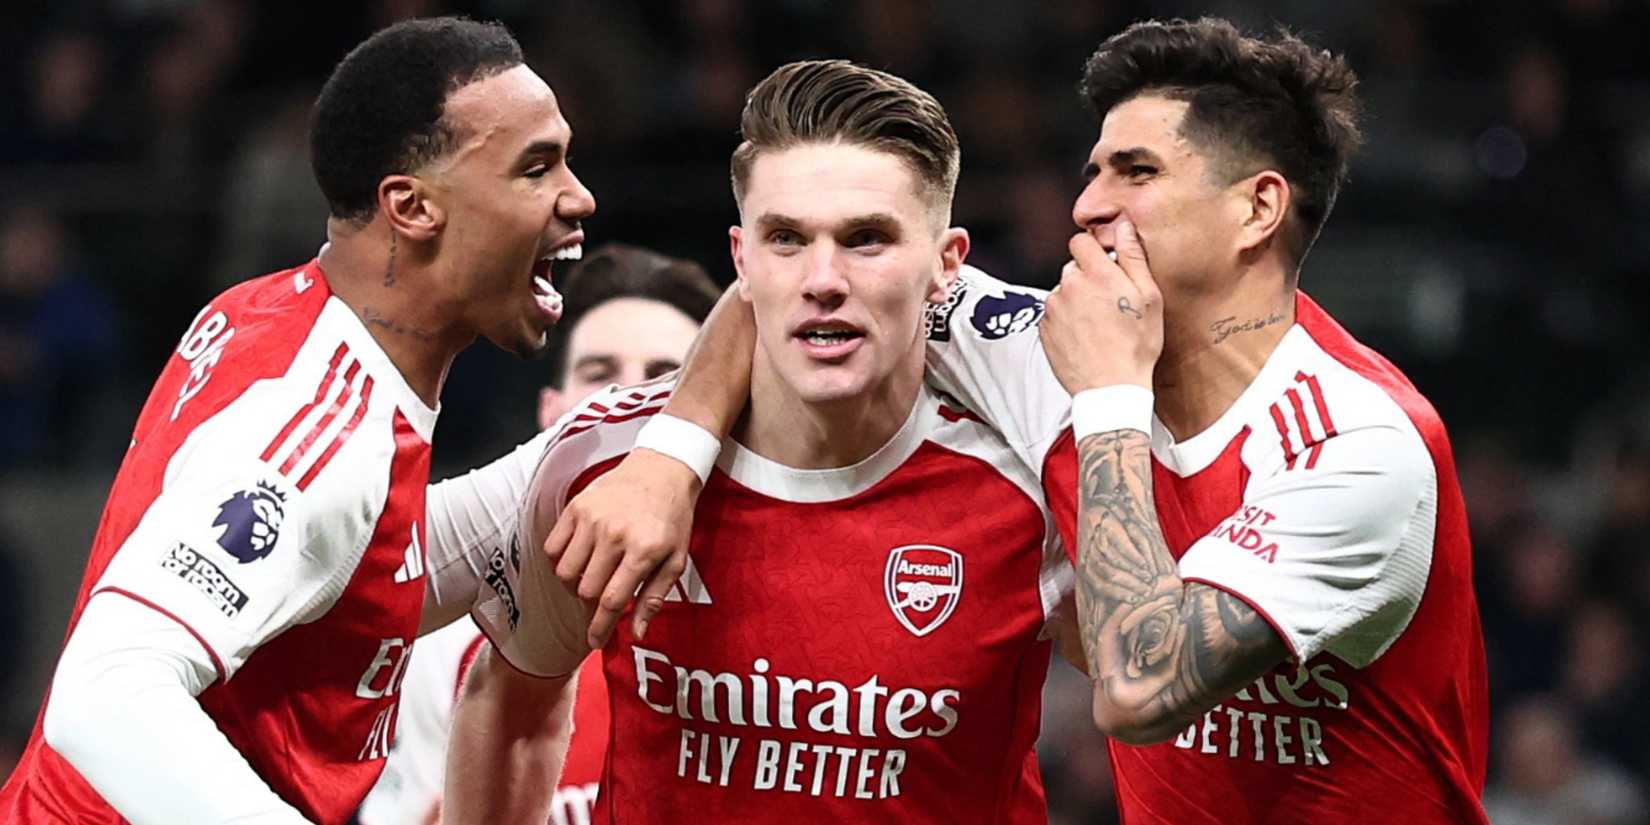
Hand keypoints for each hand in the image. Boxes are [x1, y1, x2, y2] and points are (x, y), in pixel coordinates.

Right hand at [544, 448, 701, 647]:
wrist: (662, 468)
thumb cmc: (672, 518)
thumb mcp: (676, 560)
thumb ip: (654, 598)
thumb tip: (636, 633)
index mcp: (643, 550)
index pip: (611, 601)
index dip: (599, 628)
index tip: (595, 642)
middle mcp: (614, 535)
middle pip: (585, 590)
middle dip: (591, 605)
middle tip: (602, 599)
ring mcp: (591, 519)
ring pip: (565, 572)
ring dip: (575, 584)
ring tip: (592, 576)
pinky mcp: (575, 507)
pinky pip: (552, 547)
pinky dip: (560, 560)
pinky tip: (579, 557)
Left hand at [1041, 218, 1163, 392]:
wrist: (1111, 388)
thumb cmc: (1137, 345)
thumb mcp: (1149, 298)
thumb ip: (1133, 257)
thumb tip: (1124, 226)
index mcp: (1097, 274)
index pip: (1080, 241)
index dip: (1093, 252)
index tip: (1104, 267)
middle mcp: (1069, 286)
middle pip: (1072, 268)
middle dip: (1087, 278)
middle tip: (1108, 304)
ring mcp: (1052, 309)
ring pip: (1062, 292)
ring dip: (1075, 301)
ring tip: (1097, 325)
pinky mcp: (1043, 329)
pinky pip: (1053, 314)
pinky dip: (1065, 321)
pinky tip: (1084, 337)